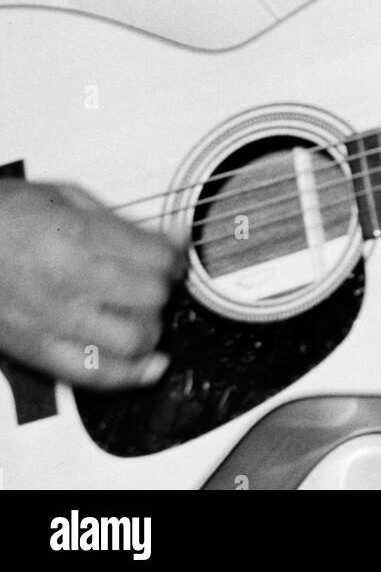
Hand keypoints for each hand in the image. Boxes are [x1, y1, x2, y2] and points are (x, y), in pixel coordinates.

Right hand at [0, 179, 183, 389]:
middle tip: (157, 277)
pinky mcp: (38, 351)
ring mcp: (53, 321)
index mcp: (76, 237)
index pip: (154, 257)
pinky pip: (96, 375)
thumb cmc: (0, 215)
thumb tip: (169, 235)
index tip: (172, 250)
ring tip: (144, 310)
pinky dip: (132, 374)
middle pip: (150, 296)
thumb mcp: (64, 196)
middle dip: (164, 285)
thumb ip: (121, 220)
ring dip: (151, 324)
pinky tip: (150, 363)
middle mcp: (68, 282)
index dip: (173, 253)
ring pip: (133, 338)